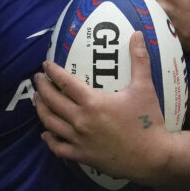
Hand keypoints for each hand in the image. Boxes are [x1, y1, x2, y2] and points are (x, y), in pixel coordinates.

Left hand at [34, 33, 171, 184]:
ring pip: (50, 123)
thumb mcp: (144, 87)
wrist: (152, 156)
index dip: (52, 71)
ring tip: (37, 100)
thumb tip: (137, 34)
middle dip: (41, 88)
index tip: (45, 65)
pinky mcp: (81, 156)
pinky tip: (45, 133)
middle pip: (51, 101)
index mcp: (92, 102)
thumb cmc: (148, 121)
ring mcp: (78, 139)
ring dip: (40, 109)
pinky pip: (57, 147)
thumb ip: (139, 60)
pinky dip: (48, 139)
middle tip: (37, 79)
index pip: (64, 82)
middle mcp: (80, 120)